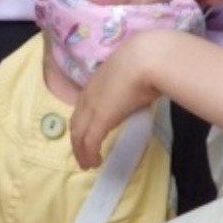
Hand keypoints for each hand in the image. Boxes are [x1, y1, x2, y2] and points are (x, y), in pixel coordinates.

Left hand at [71, 31, 180, 168]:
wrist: (147, 58)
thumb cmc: (146, 61)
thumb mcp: (132, 74)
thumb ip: (130, 85)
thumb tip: (141, 92)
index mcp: (95, 83)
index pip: (81, 108)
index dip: (82, 123)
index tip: (85, 134)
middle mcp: (88, 96)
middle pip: (76, 123)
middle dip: (77, 141)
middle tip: (82, 154)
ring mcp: (92, 108)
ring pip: (79, 135)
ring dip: (81, 151)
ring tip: (87, 164)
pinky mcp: (100, 119)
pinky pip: (89, 142)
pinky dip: (89, 154)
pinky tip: (94, 162)